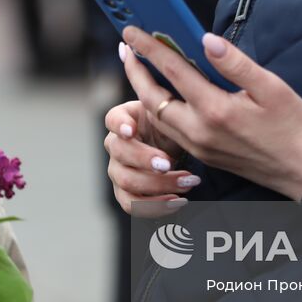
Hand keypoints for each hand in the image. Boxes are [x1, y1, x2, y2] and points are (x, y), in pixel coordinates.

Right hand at [103, 98, 196, 217]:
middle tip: (170, 163)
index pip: (113, 119)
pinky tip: (179, 201)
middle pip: (120, 153)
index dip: (119, 125)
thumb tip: (177, 95)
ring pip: (127, 181)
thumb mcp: (170, 109)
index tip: (131, 130)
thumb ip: (169, 103)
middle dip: (145, 159)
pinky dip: (156, 206)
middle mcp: (115, 145)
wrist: (175, 147)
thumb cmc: (171, 124)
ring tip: (188, 182)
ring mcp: (117, 170)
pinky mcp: (125, 193)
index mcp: (124, 119)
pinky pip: (132, 205)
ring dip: (158, 185)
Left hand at [120, 27, 301, 201]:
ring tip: (137, 66)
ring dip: (143, 91)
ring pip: (157, 117)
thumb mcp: (271, 87)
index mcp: (216, 110)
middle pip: (152, 98)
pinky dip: (157, 109)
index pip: (173, 71)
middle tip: (125, 47)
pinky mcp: (203, 155)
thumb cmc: (293, 126)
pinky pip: (169, 131)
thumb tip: (207, 40)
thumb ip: (235, 63)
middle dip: (135, 71)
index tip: (133, 31)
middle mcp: (200, 131)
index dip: (149, 48)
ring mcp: (199, 147)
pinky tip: (161, 94)